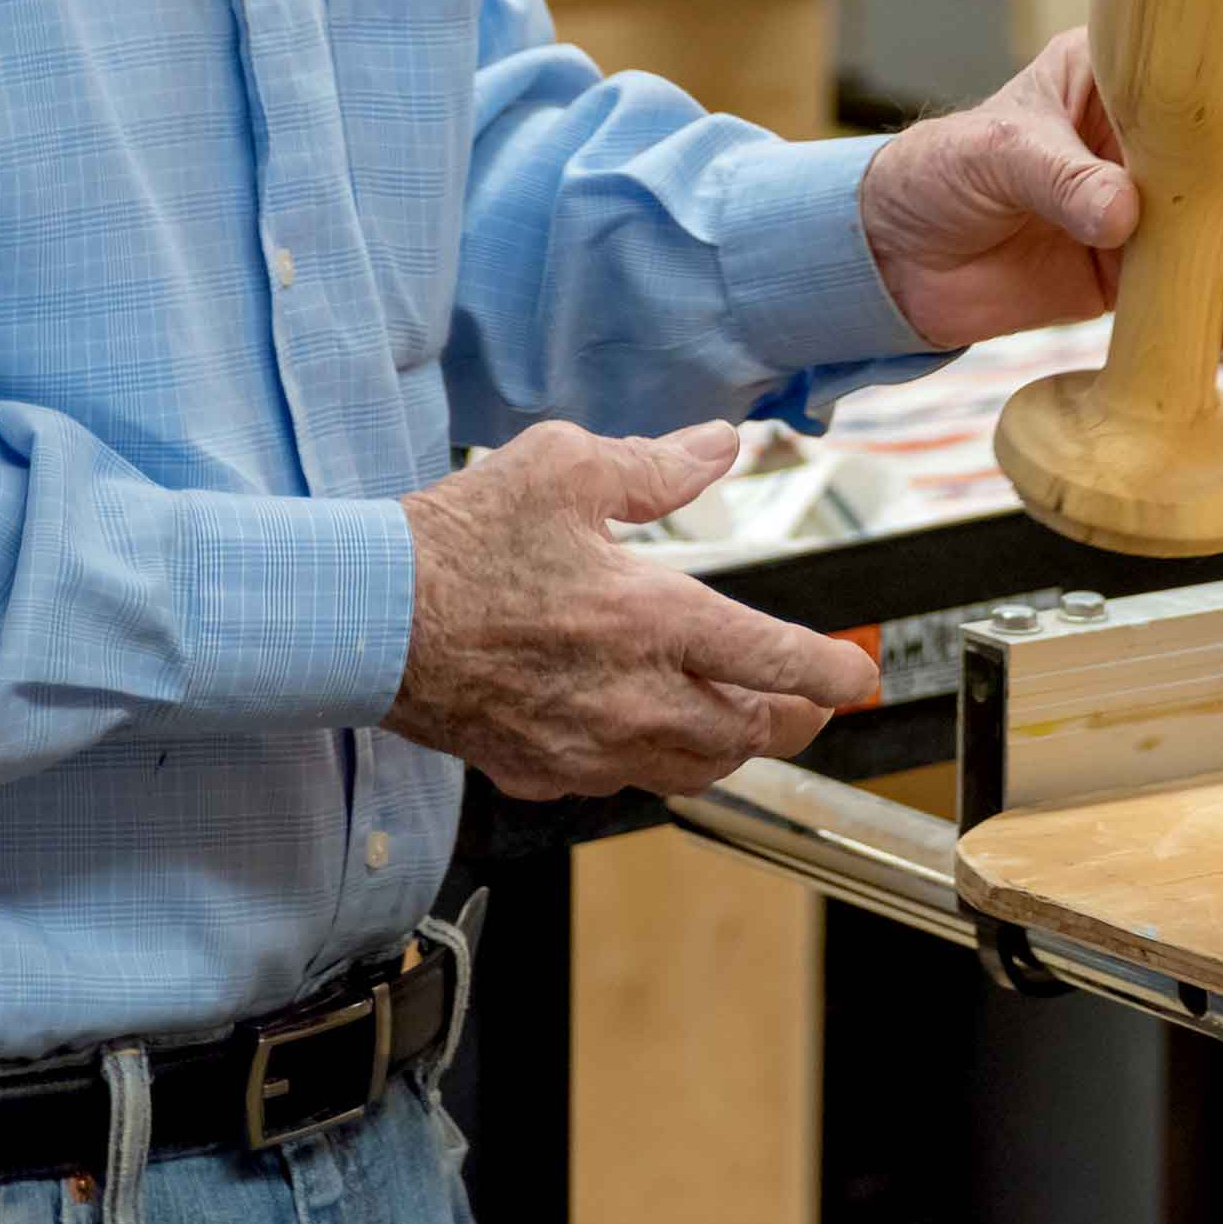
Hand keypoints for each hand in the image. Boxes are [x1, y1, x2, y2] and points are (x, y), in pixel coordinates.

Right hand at [387, 421, 876, 798]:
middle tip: (813, 697)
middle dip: (795, 715)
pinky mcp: (541, 770)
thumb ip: (655, 464)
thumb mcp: (564, 468)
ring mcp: (585, 745)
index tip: (860, 673)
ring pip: (695, 768)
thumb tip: (718, 444)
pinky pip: (622, 780)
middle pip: (749, 732)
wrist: (362, 617)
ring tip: (748, 716)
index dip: (831, 670)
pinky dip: (655, 758)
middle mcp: (630, 696)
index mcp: (650, 620)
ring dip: (734, 744)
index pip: (774, 660)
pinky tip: (650, 728)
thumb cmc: (455, 542)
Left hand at [858, 28, 1222, 351]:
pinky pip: (1189, 298)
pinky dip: (1219, 323)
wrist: (893, 261)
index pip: (1193, 85)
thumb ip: (1060, 179)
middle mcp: (1139, 147)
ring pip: (1219, 239)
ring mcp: (1141, 215)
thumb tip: (1124, 214)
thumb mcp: (995, 155)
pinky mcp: (1128, 278)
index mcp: (1111, 84)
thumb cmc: (935, 174)